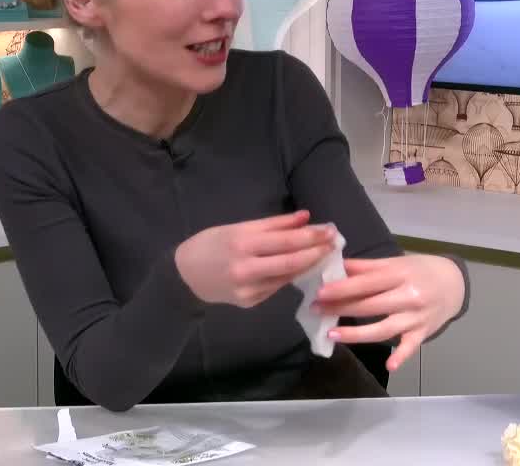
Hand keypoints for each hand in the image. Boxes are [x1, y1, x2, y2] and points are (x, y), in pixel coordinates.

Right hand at [175, 210, 337, 307]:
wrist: (184, 276)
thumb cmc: (211, 244)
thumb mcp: (238, 228)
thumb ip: (274, 224)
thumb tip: (305, 217)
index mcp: (242, 244)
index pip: (285, 241)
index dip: (311, 237)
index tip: (330, 230)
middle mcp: (246, 269)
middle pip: (291, 262)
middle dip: (316, 252)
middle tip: (334, 243)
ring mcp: (248, 290)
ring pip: (287, 277)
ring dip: (308, 264)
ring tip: (323, 252)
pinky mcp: (249, 302)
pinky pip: (275, 287)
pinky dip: (289, 276)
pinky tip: (299, 268)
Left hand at [312, 254, 464, 371]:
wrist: (455, 283)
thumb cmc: (420, 270)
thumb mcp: (395, 262)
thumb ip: (366, 267)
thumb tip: (336, 265)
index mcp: (400, 274)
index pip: (366, 283)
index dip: (342, 289)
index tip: (319, 292)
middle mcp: (408, 296)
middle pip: (370, 306)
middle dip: (341, 308)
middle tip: (316, 310)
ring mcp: (416, 317)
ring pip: (383, 329)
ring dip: (357, 334)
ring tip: (332, 334)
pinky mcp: (423, 333)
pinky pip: (410, 346)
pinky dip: (401, 356)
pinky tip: (389, 364)